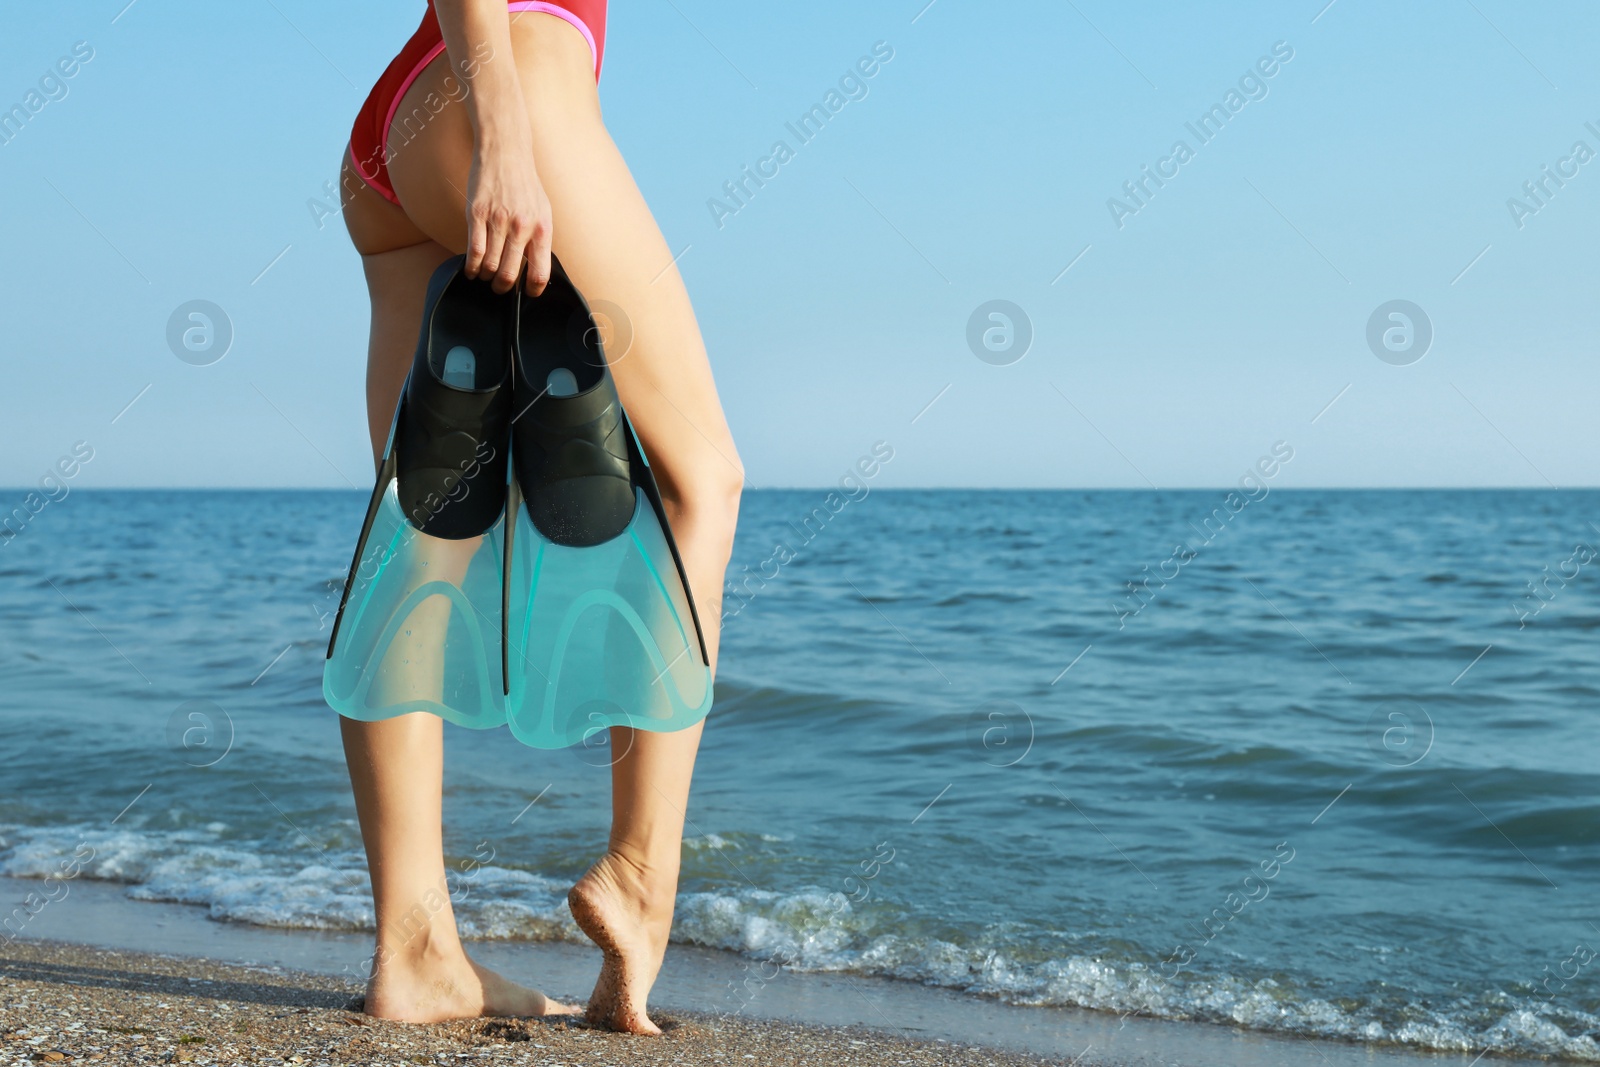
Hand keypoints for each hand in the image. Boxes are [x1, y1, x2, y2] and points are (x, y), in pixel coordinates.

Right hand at [464, 132, 551, 295]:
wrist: (506, 152)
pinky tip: (471, 269)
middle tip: (499, 288)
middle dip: (503, 287)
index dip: (533, 290)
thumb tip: (535, 268)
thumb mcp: (543, 211)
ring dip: (485, 276)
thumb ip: (539, 239)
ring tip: (484, 276)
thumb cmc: (525, 184)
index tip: (527, 293)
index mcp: (541, 229)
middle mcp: (521, 228)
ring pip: (489, 266)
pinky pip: (473, 251)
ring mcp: (497, 221)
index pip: (540, 273)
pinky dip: (471, 266)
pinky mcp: (476, 214)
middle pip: (510, 275)